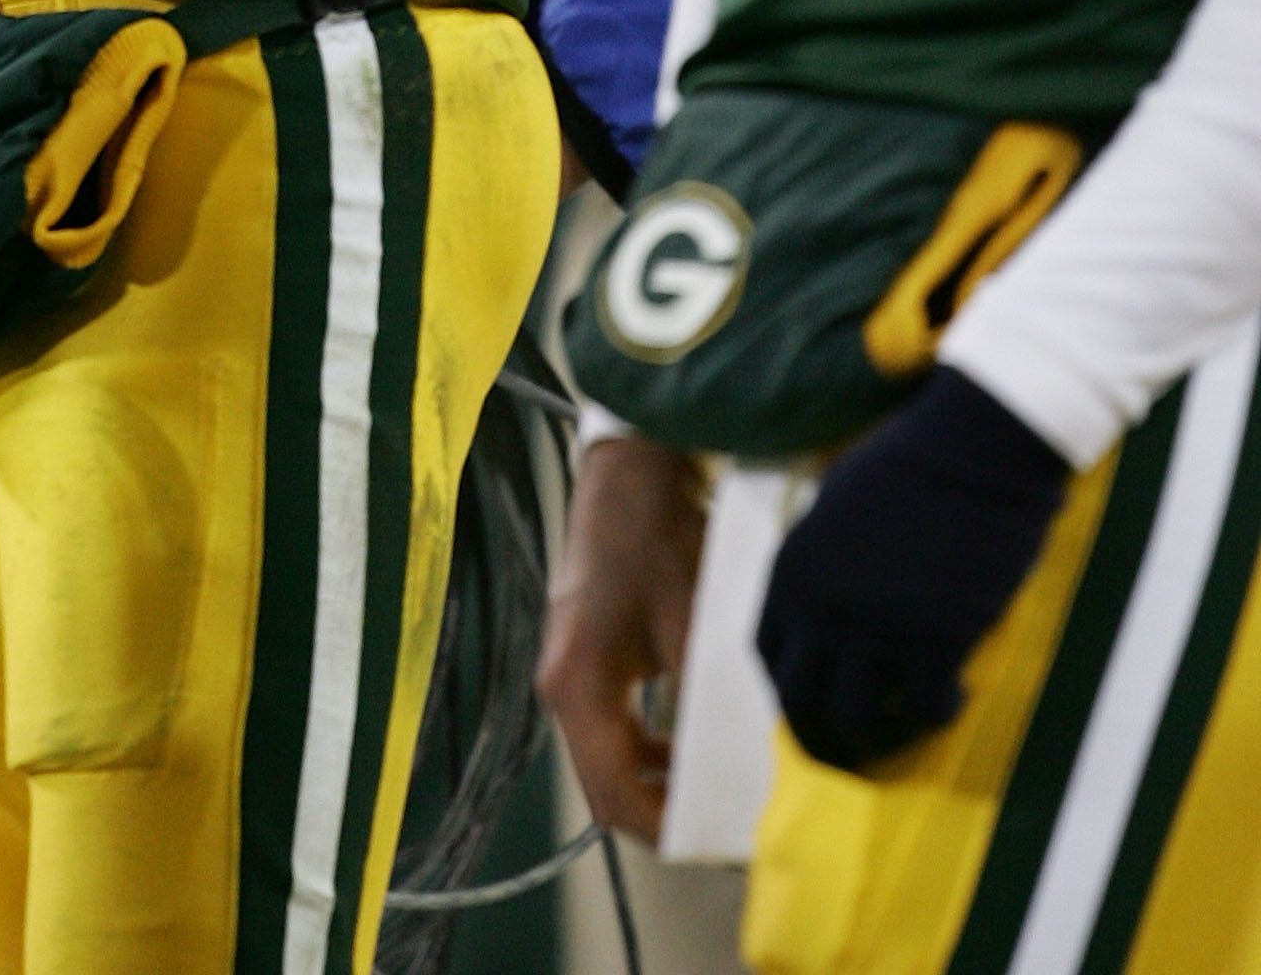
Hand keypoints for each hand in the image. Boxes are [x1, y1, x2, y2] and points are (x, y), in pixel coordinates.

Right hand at [537, 428, 704, 841]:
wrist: (630, 469)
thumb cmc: (657, 539)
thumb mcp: (693, 625)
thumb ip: (709, 701)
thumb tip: (749, 766)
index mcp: (577, 687)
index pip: (613, 794)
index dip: (665, 829)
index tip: (717, 840)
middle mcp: (560, 688)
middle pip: (605, 784)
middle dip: (663, 809)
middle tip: (724, 819)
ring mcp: (567, 672)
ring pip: (608, 757)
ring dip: (656, 778)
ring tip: (714, 783)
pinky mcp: (582, 656)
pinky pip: (611, 724)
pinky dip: (648, 743)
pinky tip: (690, 735)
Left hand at [757, 365, 1070, 772]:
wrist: (971, 447)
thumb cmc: (910, 461)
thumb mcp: (837, 505)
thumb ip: (823, 560)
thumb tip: (826, 607)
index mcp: (792, 569)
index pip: (769, 653)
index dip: (790, 687)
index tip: (814, 699)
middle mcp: (821, 608)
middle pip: (799, 704)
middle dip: (820, 736)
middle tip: (852, 749)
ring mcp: (875, 629)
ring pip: (856, 722)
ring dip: (878, 736)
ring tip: (904, 725)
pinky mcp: (933, 641)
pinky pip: (923, 712)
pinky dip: (936, 715)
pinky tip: (953, 696)